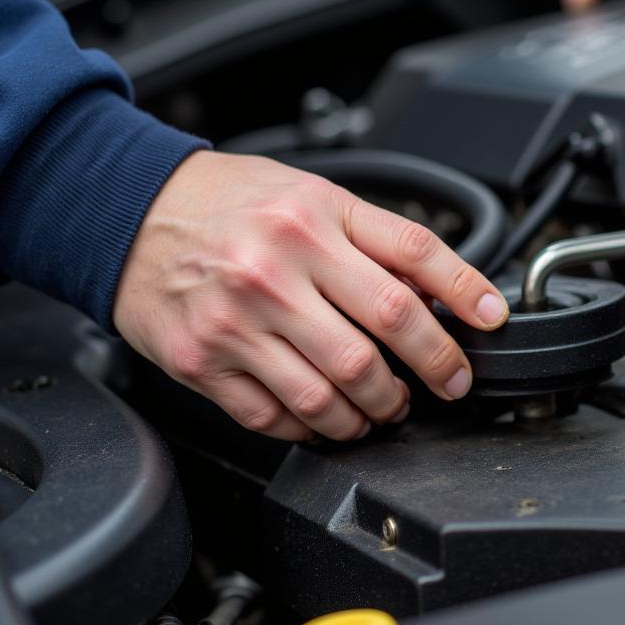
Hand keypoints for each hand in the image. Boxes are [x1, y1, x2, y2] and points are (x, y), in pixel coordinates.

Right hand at [113, 150, 508, 441]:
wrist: (133, 213)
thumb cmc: (232, 204)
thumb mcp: (313, 196)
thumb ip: (378, 238)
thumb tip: (444, 289)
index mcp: (312, 219)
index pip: (412, 260)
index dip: (465, 295)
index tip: (491, 322)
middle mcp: (276, 268)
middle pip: (380, 337)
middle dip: (432, 370)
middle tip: (447, 382)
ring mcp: (237, 321)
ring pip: (332, 392)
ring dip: (375, 412)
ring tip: (386, 407)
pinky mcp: (204, 362)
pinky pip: (276, 417)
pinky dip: (316, 428)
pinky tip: (330, 418)